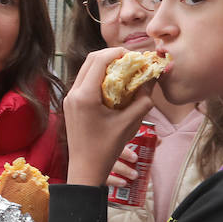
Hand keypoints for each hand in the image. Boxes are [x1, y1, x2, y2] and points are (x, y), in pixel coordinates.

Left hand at [64, 47, 155, 186]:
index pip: (99, 60)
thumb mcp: (129, 123)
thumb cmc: (107, 149)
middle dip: (111, 56)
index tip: (134, 55)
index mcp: (85, 96)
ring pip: (86, 70)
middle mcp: (73, 93)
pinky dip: (98, 77)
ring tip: (124, 71)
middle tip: (130, 60)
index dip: (117, 52)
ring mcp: (69, 98)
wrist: (85, 168)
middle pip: (90, 60)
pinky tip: (113, 85)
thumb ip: (143, 99)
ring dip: (104, 66)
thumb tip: (153, 78)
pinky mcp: (70, 104)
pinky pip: (84, 82)